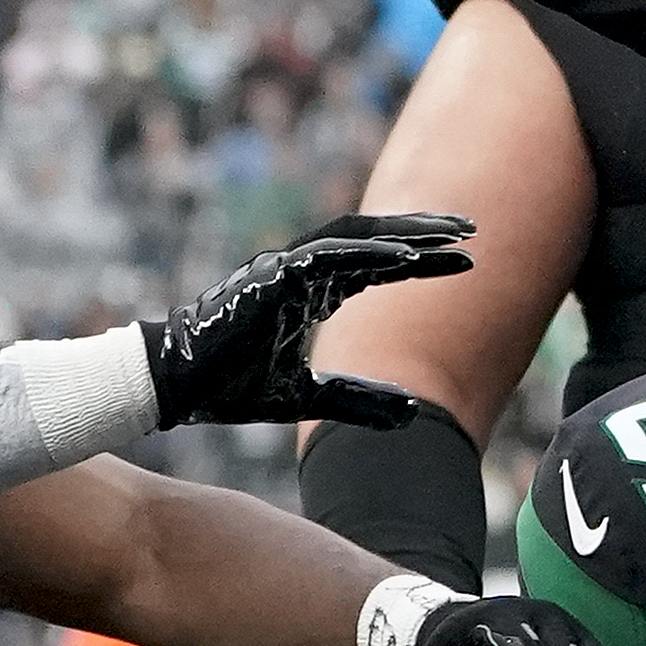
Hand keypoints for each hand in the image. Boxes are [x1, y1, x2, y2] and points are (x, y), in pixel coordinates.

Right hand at [148, 213, 474, 429]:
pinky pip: (329, 256)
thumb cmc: (231, 386)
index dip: (423, 262)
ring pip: (357, 236)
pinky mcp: (273, 275)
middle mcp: (303, 271)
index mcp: (312, 292)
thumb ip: (359, 402)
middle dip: (424, 232)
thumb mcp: (308, 398)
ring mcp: (287, 267)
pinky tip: (409, 257)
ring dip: (406, 232)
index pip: (378, 266)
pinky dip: (370, 253)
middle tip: (472, 232)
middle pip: (374, 239)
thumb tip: (414, 413)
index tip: (467, 261)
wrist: (174, 388)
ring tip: (452, 235)